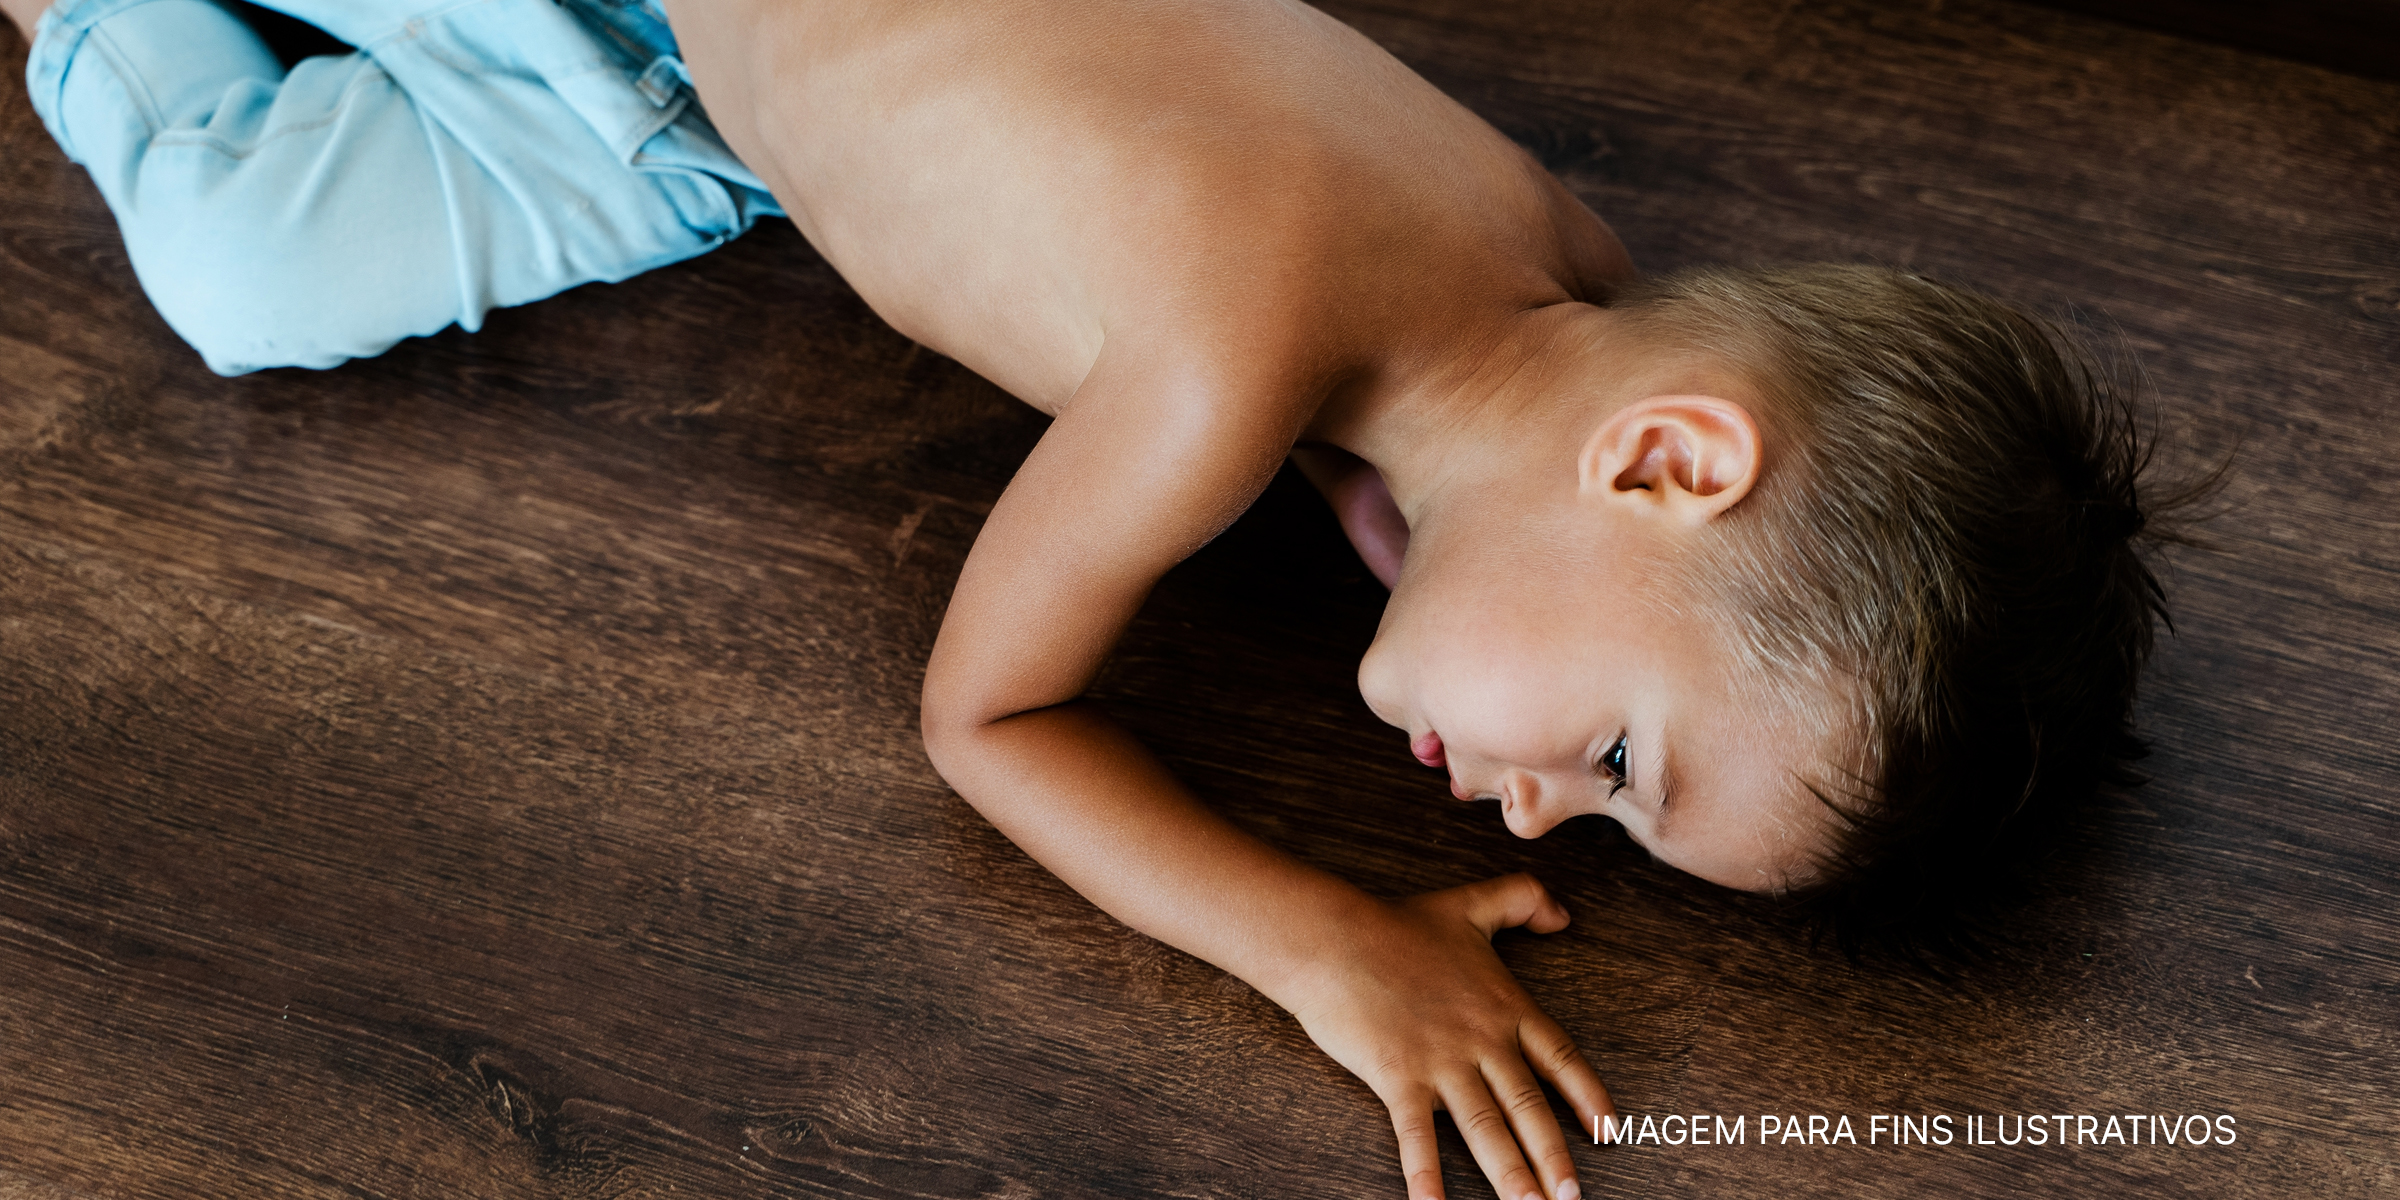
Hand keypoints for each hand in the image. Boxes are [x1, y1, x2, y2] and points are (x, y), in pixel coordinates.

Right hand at [1283, 873, 1612, 1199]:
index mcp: (1503, 1005)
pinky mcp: (1398, 1077)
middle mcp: (1481, 1040)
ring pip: (1485, 1128)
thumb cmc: (1396, 923)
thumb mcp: (1470, 902)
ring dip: (1510, 1174)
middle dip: (1553, 1156)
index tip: (1609, 1133)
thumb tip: (1565, 916)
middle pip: (1528, 1106)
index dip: (1587, 1096)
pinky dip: (1426, 1175)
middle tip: (1572, 1197)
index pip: (1559, 1057)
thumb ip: (1523, 899)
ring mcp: (1441, 1061)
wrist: (1334, 937)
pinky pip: (1417, 1136)